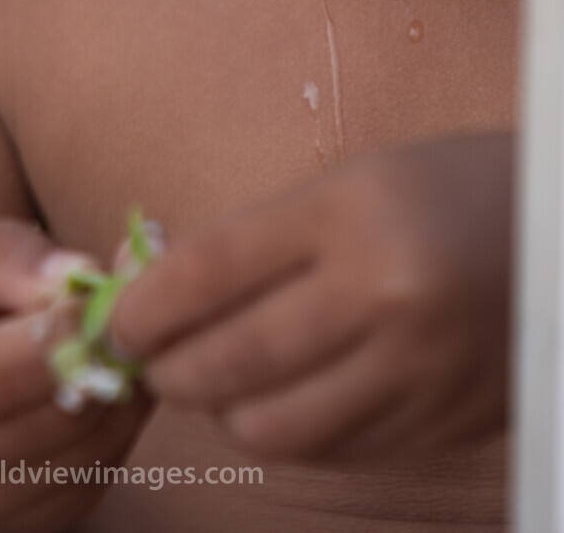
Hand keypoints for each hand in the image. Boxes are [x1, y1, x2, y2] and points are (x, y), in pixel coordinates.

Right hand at [0, 219, 149, 531]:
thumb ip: (8, 258)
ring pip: (76, 459)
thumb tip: (79, 277)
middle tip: (123, 313)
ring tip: (115, 342)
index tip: (94, 299)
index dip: (53, 340)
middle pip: (37, 425)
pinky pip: (90, 482)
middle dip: (96, 364)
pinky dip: (114, 430)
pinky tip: (103, 384)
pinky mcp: (10, 531)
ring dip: (116, 397)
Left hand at [109, 133, 511, 462]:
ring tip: (219, 380)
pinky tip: (287, 396)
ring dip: (225, 410)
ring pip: (274, 426)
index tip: (113, 321)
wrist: (561, 231)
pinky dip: (292, 431)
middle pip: (230, 361)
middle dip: (167, 369)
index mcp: (348, 211)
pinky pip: (335, 451)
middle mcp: (381, 292)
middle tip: (149, 359)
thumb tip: (154, 287)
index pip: (206, 271)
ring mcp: (418, 367)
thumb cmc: (441, 190)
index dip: (141, 306)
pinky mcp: (444, 423)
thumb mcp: (347, 182)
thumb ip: (256, 238)